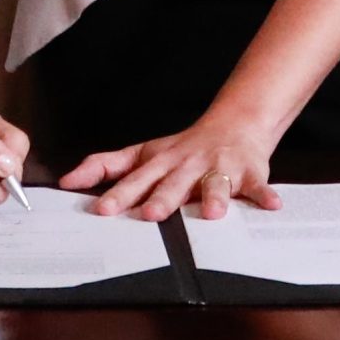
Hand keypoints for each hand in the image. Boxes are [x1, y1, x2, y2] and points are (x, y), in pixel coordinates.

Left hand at [59, 113, 282, 222]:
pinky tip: (271, 205)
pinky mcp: (249, 172)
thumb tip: (68, 181)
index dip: (120, 194)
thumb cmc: (183, 148)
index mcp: (161, 162)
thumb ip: (105, 166)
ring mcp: (219, 168)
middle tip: (151, 214)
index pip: (136, 179)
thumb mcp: (142, 153)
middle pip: (173, 182)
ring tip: (211, 212)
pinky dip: (265, 195)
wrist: (234, 124)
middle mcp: (188, 164)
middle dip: (163, 198)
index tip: (103, 209)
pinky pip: (258, 185)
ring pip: (215, 183)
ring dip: (213, 196)